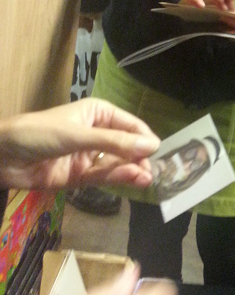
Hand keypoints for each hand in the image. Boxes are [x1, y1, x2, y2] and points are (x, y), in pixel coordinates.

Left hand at [0, 98, 160, 190]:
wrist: (2, 155)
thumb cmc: (39, 133)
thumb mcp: (78, 135)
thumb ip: (115, 143)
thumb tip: (152, 145)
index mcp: (99, 114)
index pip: (131, 125)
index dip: (144, 138)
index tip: (158, 152)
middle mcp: (97, 134)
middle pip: (127, 146)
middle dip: (140, 157)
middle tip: (155, 171)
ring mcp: (88, 156)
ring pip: (117, 164)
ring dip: (132, 170)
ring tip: (147, 179)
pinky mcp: (79, 176)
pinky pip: (103, 177)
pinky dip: (118, 179)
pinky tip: (133, 180)